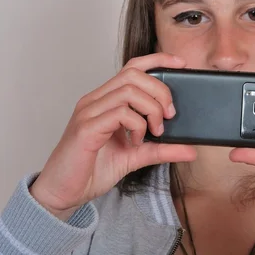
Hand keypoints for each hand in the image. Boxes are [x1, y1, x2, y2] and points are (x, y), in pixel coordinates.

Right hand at [30, 53, 196, 219]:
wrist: (64, 193)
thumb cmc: (92, 171)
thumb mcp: (135, 157)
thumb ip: (161, 149)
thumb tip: (191, 149)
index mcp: (104, 101)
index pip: (132, 67)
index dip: (157, 60)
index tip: (181, 64)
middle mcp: (95, 100)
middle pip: (134, 75)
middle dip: (160, 91)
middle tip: (168, 116)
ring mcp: (89, 112)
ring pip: (129, 91)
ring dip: (151, 109)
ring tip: (154, 132)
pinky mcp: (86, 128)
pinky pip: (120, 113)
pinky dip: (137, 125)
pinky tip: (135, 142)